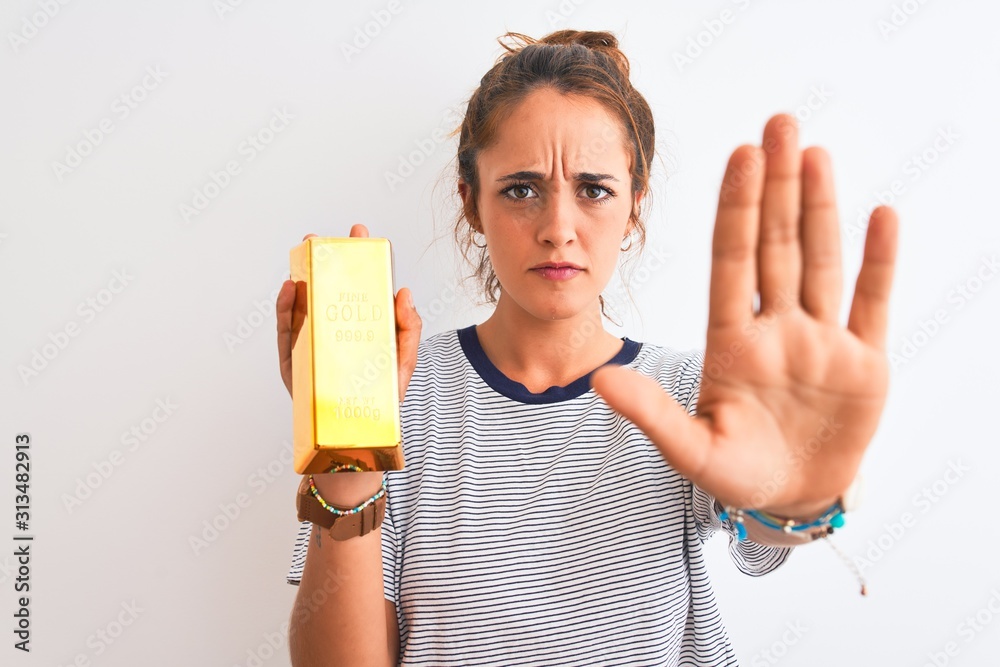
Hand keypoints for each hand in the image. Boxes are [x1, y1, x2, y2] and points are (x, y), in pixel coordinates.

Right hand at [276, 224, 422, 404]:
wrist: (360, 433)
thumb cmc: (383, 397)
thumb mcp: (403, 361)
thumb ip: (408, 329)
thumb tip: (404, 292)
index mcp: (361, 325)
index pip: (359, 287)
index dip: (358, 259)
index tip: (359, 233)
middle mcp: (334, 329)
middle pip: (327, 290)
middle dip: (323, 262)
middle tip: (321, 238)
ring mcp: (312, 343)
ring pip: (302, 306)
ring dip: (300, 279)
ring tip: (302, 257)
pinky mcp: (294, 361)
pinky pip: (286, 331)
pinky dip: (284, 309)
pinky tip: (290, 289)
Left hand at [591, 113, 897, 518]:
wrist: (790, 500)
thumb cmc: (736, 473)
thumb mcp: (691, 449)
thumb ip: (650, 414)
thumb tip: (596, 380)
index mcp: (730, 343)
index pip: (732, 261)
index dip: (737, 209)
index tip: (738, 156)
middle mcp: (775, 329)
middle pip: (777, 245)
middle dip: (777, 186)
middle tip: (778, 123)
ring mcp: (821, 342)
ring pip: (821, 261)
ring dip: (821, 207)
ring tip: (815, 153)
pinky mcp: (864, 363)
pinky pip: (871, 303)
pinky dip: (879, 262)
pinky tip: (881, 215)